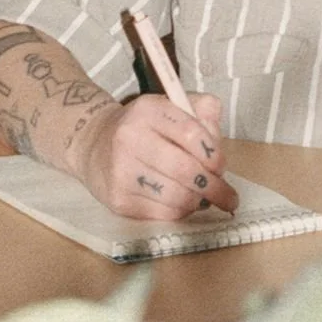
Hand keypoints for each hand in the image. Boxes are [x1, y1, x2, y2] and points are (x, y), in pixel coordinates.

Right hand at [74, 91, 236, 223]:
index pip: (192, 133)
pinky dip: (180, 212)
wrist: (93, 145)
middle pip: (186, 170)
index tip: (221, 166)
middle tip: (228, 196)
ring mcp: (121, 171)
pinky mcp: (118, 200)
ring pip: (177, 196)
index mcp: (148, 110)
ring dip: (198, 202)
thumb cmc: (143, 128)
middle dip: (215, 187)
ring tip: (204, 199)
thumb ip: (202, 112)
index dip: (214, 154)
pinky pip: (162, 213)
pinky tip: (181, 204)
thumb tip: (217, 144)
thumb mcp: (170, 107)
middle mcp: (130, 138)